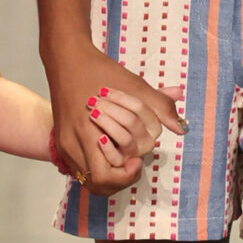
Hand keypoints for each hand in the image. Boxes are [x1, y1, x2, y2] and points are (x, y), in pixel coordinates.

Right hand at [47, 43, 183, 193]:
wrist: (67, 59)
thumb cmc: (100, 71)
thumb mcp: (134, 86)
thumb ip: (159, 108)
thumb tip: (180, 128)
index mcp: (88, 133)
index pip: (106, 176)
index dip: (126, 175)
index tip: (137, 160)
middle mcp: (72, 144)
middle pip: (98, 184)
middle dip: (120, 179)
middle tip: (133, 163)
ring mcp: (64, 145)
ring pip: (88, 180)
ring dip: (109, 175)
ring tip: (124, 159)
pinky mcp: (62, 142)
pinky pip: (81, 168)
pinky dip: (98, 166)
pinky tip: (111, 152)